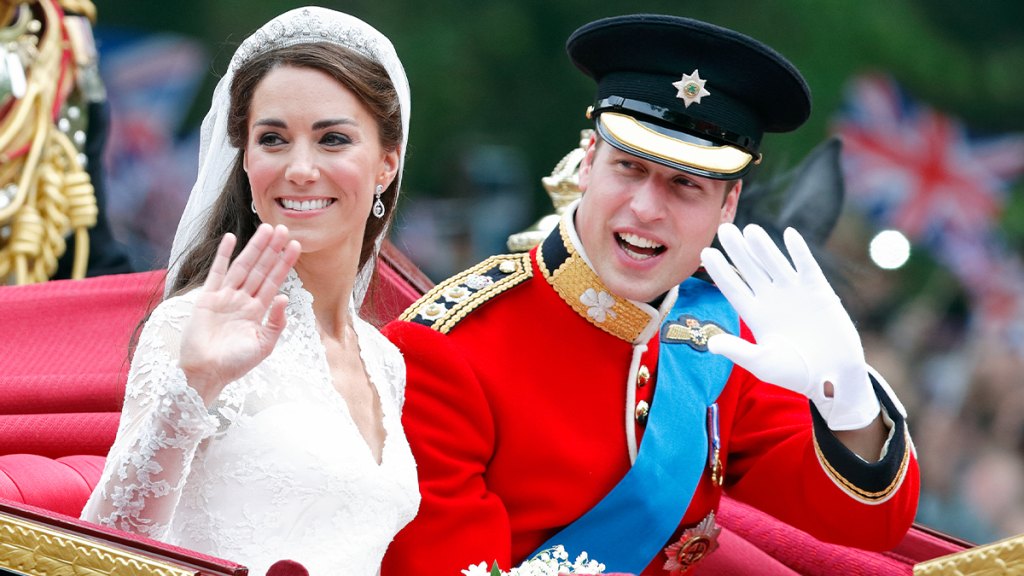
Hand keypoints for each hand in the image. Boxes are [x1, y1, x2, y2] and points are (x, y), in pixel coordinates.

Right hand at [179, 224, 301, 404]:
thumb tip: (284, 297)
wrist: (206, 373)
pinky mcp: (207, 298)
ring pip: (243, 266)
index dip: (284, 263)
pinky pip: (217, 272)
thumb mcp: (264, 345)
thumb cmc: (235, 364)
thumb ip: (276, 322)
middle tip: (284, 228)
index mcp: (258, 311)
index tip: (296, 245)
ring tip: (266, 229)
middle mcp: (243, 300)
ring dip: (254, 248)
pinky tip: (231, 239)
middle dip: (272, 249)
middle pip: (261, 269)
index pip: (274, 281)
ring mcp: (225, 297)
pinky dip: (223, 255)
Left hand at [700, 223, 878, 429]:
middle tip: (723, 228)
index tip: (705, 253)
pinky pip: (806, 267)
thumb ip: (739, 351)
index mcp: (755, 314)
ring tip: (749, 229)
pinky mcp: (819, 291)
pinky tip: (789, 234)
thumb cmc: (796, 374)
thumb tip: (711, 344)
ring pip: (774, 263)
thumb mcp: (763, 363)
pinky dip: (799, 251)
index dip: (720, 271)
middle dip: (737, 250)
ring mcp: (794, 293)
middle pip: (750, 269)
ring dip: (763, 246)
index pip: (733, 287)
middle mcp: (771, 299)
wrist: (833, 377)